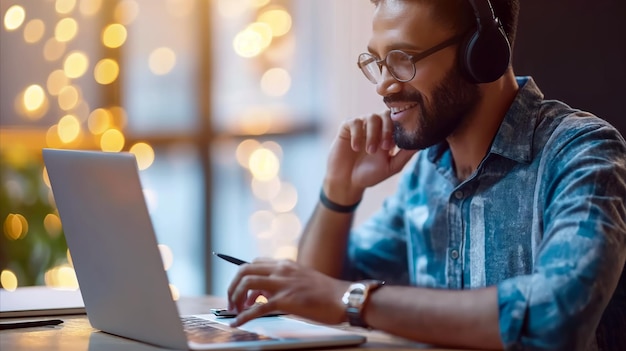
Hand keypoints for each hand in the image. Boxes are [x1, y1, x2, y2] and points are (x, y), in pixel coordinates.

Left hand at [227, 258, 349, 326]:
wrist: (343, 297)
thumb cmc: (326, 292)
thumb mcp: (301, 279)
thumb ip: (283, 282)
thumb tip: (264, 294)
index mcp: (285, 264)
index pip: (254, 263)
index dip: (242, 276)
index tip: (239, 290)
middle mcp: (281, 270)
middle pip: (244, 270)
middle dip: (232, 286)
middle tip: (232, 301)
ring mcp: (282, 284)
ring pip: (246, 284)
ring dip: (235, 298)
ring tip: (235, 311)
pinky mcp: (285, 300)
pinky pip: (257, 308)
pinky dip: (243, 316)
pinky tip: (237, 323)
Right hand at [325, 111, 417, 203]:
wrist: (347, 181)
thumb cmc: (370, 175)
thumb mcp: (391, 166)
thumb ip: (405, 154)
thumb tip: (423, 143)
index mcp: (389, 134)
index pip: (399, 121)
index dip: (401, 127)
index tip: (399, 141)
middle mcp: (377, 127)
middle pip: (386, 115)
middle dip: (387, 130)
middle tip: (385, 147)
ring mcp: (362, 125)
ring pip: (371, 117)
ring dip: (373, 134)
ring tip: (370, 151)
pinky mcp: (347, 127)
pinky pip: (355, 122)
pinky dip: (357, 134)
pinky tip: (356, 148)